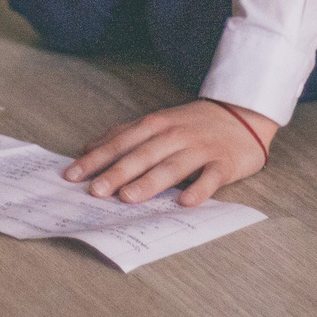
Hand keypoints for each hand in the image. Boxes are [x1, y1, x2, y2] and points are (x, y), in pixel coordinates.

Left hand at [64, 99, 274, 206]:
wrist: (244, 114)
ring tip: (128, 198)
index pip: (121, 142)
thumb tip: (88, 148)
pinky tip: (185, 202)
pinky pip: (211, 178)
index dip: (96, 159)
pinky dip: (199, 190)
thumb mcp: (158, 122)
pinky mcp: (224, 163)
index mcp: (156, 125)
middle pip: (142, 154)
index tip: (72, 175)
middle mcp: (175, 135)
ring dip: (149, 182)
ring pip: (172, 166)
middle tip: (95, 191)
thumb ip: (124, 134)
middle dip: (117, 172)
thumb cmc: (193, 123)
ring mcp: (200, 148)